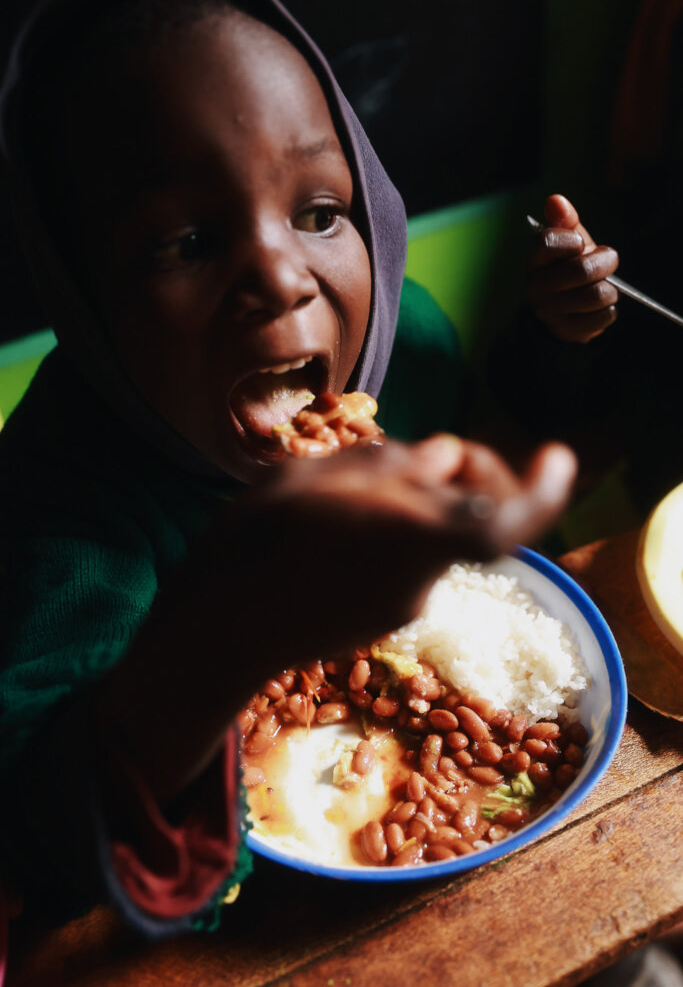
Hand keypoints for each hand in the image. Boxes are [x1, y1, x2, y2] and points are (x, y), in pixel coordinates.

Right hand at [239, 434, 576, 646]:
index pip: (506, 523)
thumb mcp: (315, 478)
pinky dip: (390, 531)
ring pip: (430, 534)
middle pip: (468, 514)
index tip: (557, 455)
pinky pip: (404, 560)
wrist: (216, 632)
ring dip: (411, 501)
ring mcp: (401, 605)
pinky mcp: (379, 618)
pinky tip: (332, 528)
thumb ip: (391, 466)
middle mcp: (421, 578)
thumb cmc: (256, 547)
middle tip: (415, 456)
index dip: (543, 489)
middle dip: (459, 473)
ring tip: (340, 492)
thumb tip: (444, 458)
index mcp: (411, 539)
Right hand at [526, 194, 619, 342]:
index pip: (546, 242)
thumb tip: (555, 199)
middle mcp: (535, 286)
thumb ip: (565, 222)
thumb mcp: (569, 244)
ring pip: (596, 295)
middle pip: (581, 270)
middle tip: (609, 260)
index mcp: (534, 259)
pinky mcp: (566, 330)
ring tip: (606, 287)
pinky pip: (603, 316)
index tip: (580, 243)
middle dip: (606, 262)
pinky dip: (610, 310)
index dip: (572, 240)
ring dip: (611, 289)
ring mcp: (549, 311)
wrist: (563, 313)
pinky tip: (600, 307)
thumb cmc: (569, 269)